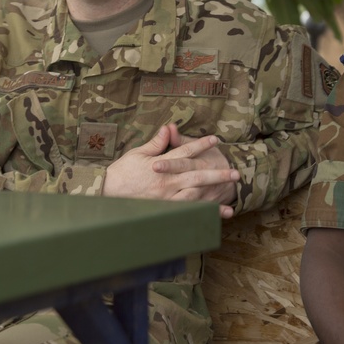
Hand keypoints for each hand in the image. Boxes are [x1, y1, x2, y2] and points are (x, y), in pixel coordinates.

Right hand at [103, 123, 239, 217]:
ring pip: (196, 197)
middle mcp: (167, 182)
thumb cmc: (122, 172)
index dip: (202, 145)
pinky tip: (215, 216)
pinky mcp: (165, 211)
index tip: (216, 140)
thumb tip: (169, 127)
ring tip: (232, 195)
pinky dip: (202, 214)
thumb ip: (157, 143)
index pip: (186, 152)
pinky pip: (187, 212)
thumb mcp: (138, 153)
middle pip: (197, 176)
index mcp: (162, 165)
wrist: (108, 194)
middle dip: (218, 174)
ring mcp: (167, 199)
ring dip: (215, 196)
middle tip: (236, 173)